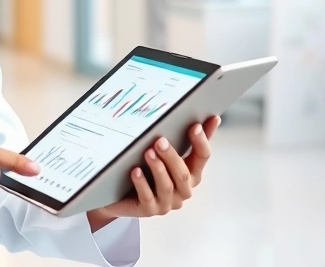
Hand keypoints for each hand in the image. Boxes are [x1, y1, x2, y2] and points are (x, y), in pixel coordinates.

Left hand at [88, 115, 220, 229]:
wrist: (121, 194)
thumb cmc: (148, 169)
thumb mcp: (165, 153)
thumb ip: (184, 137)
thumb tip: (203, 114)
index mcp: (192, 173)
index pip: (203, 157)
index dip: (201, 142)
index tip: (195, 125)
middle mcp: (183, 190)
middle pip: (183, 173)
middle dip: (172, 156)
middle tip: (160, 140)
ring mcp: (167, 202)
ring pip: (167, 186)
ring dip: (158, 168)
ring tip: (148, 152)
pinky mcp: (149, 210)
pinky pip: (147, 197)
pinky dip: (142, 183)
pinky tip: (135, 171)